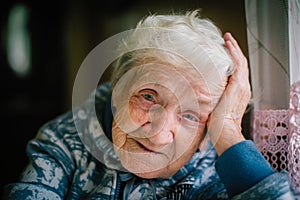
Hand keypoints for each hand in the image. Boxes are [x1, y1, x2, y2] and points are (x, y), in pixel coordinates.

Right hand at [207, 32, 250, 154]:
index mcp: (239, 85)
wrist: (225, 131)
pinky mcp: (238, 95)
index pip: (238, 61)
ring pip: (240, 68)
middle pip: (241, 62)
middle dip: (234, 49)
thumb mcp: (219, 98)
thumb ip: (223, 83)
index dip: (233, 48)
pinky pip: (238, 76)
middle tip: (227, 39)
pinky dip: (233, 66)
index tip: (227, 39)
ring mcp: (242, 91)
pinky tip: (226, 66)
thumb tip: (221, 69)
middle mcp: (243, 86)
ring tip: (226, 49)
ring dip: (234, 56)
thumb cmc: (220, 119)